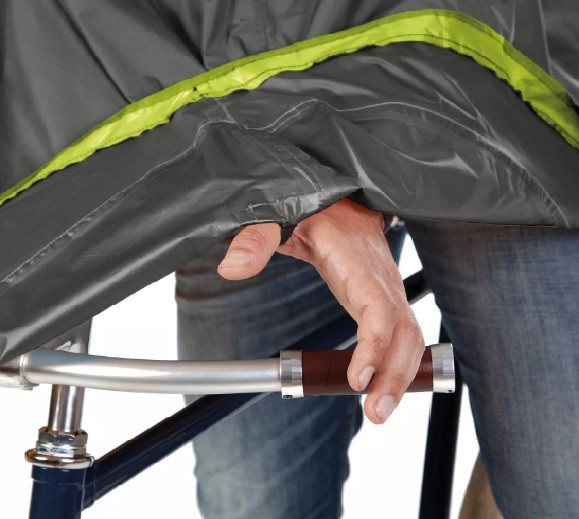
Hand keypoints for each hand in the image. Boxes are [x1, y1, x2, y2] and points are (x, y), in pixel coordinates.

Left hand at [217, 199, 424, 423]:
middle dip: (396, 374)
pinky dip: (397, 364)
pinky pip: (400, 335)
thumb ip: (257, 239)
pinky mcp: (383, 301)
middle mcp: (381, 278)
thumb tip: (232, 268)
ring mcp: (387, 291)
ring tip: (378, 409)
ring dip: (401, 375)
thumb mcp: (280, 216)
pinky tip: (379, 387)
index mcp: (357, 260)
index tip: (357, 379)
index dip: (374, 344)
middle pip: (404, 330)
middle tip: (375, 412)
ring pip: (409, 336)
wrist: (343, 202)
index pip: (377, 306)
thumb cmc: (315, 209)